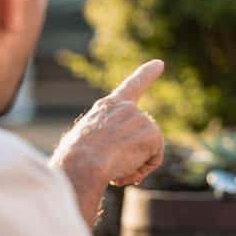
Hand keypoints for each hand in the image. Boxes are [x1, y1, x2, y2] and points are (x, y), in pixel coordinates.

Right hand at [51, 60, 164, 221]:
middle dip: (132, 154)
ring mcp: (141, 118)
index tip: (159, 64)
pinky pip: (154, 159)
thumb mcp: (86, 140)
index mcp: (107, 107)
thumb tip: (120, 155)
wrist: (83, 163)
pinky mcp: (152, 133)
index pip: (131, 86)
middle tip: (109, 165)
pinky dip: (143, 170)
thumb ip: (106, 138)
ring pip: (147, 150)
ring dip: (134, 165)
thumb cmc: (75, 159)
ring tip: (112, 168)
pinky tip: (125, 171)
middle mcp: (127, 108)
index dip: (146, 74)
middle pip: (142, 135)